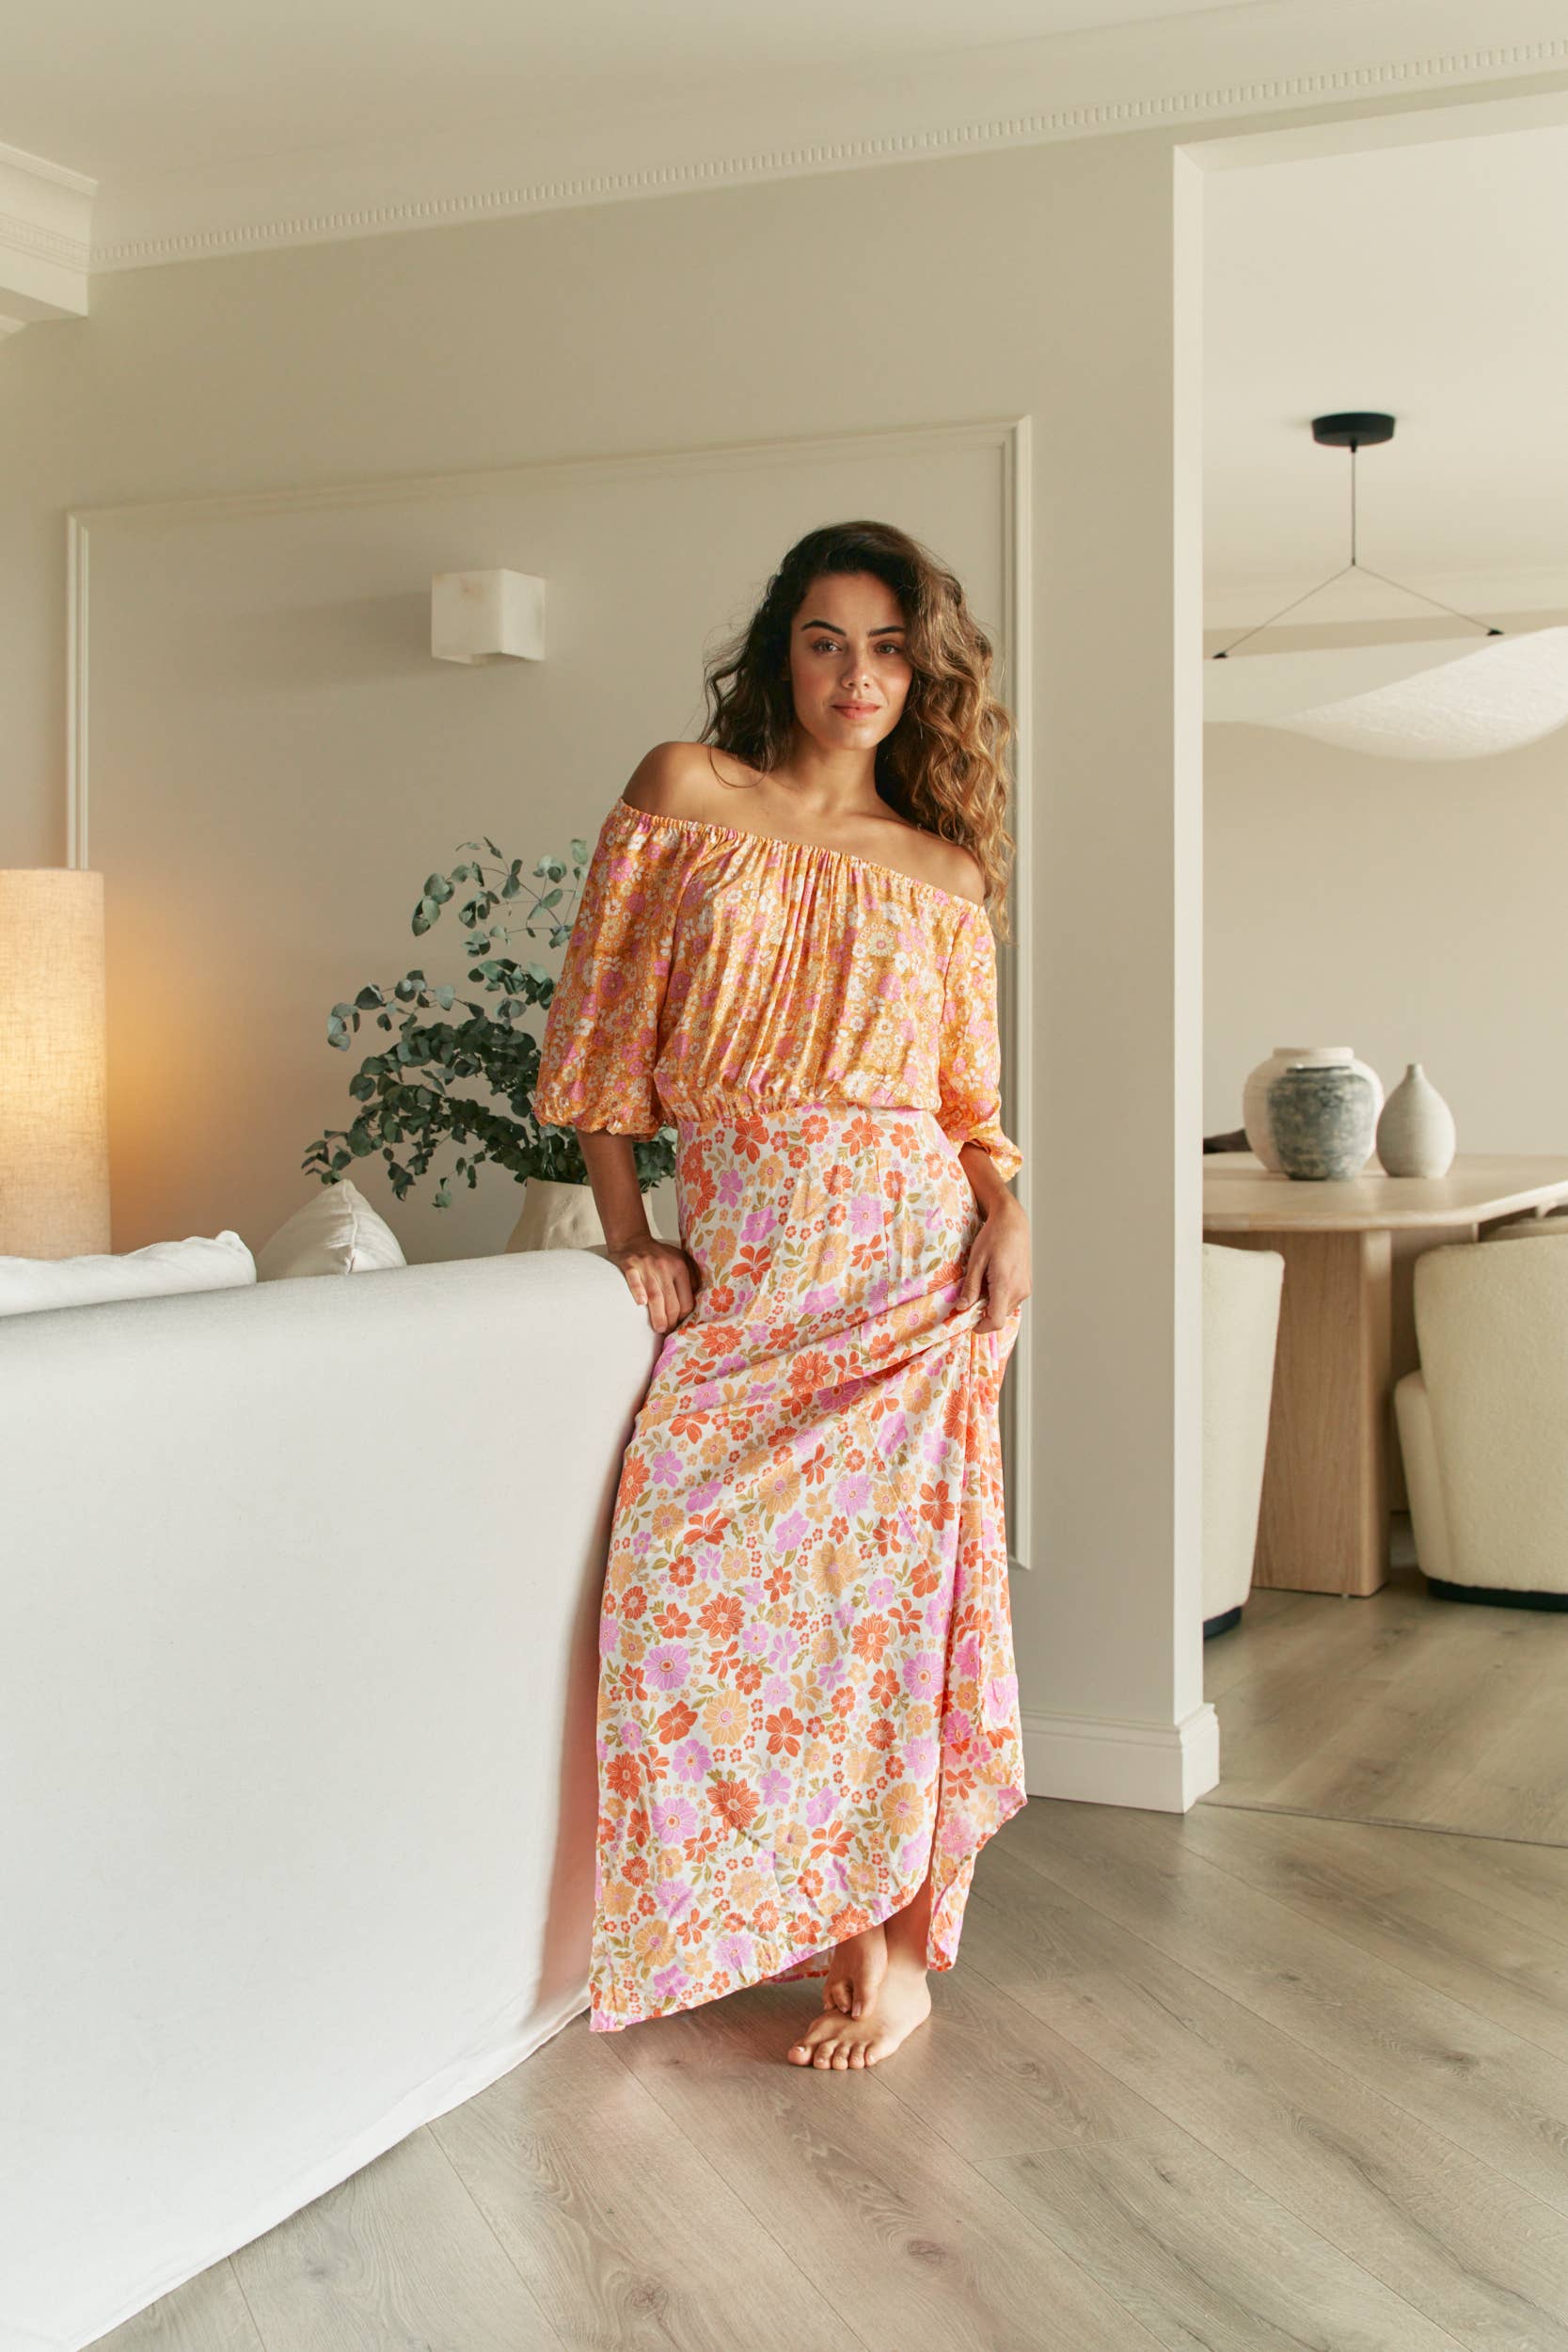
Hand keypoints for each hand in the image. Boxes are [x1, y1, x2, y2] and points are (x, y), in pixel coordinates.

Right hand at [605, 1235, 697, 1334]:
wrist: (632, 1239)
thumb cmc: (658, 1255)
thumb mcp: (681, 1259)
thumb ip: (692, 1277)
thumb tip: (696, 1300)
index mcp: (680, 1267)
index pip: (685, 1299)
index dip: (682, 1316)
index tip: (677, 1325)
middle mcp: (665, 1267)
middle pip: (671, 1301)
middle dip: (671, 1321)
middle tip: (667, 1332)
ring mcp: (646, 1266)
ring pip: (655, 1295)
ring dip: (657, 1315)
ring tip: (659, 1328)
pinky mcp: (630, 1265)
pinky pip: (634, 1280)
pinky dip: (638, 1292)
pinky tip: (641, 1303)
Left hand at [955, 1195, 1029, 1332]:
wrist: (1013, 1222)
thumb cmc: (993, 1236)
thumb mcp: (975, 1260)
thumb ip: (970, 1287)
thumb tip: (963, 1307)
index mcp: (1005, 1285)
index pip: (995, 1321)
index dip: (981, 1327)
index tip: (969, 1322)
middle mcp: (1019, 1290)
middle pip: (999, 1316)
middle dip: (983, 1312)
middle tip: (971, 1295)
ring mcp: (1025, 1288)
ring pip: (1005, 1309)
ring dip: (991, 1304)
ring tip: (983, 1282)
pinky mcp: (1027, 1285)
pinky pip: (1011, 1300)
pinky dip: (1000, 1297)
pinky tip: (992, 1279)